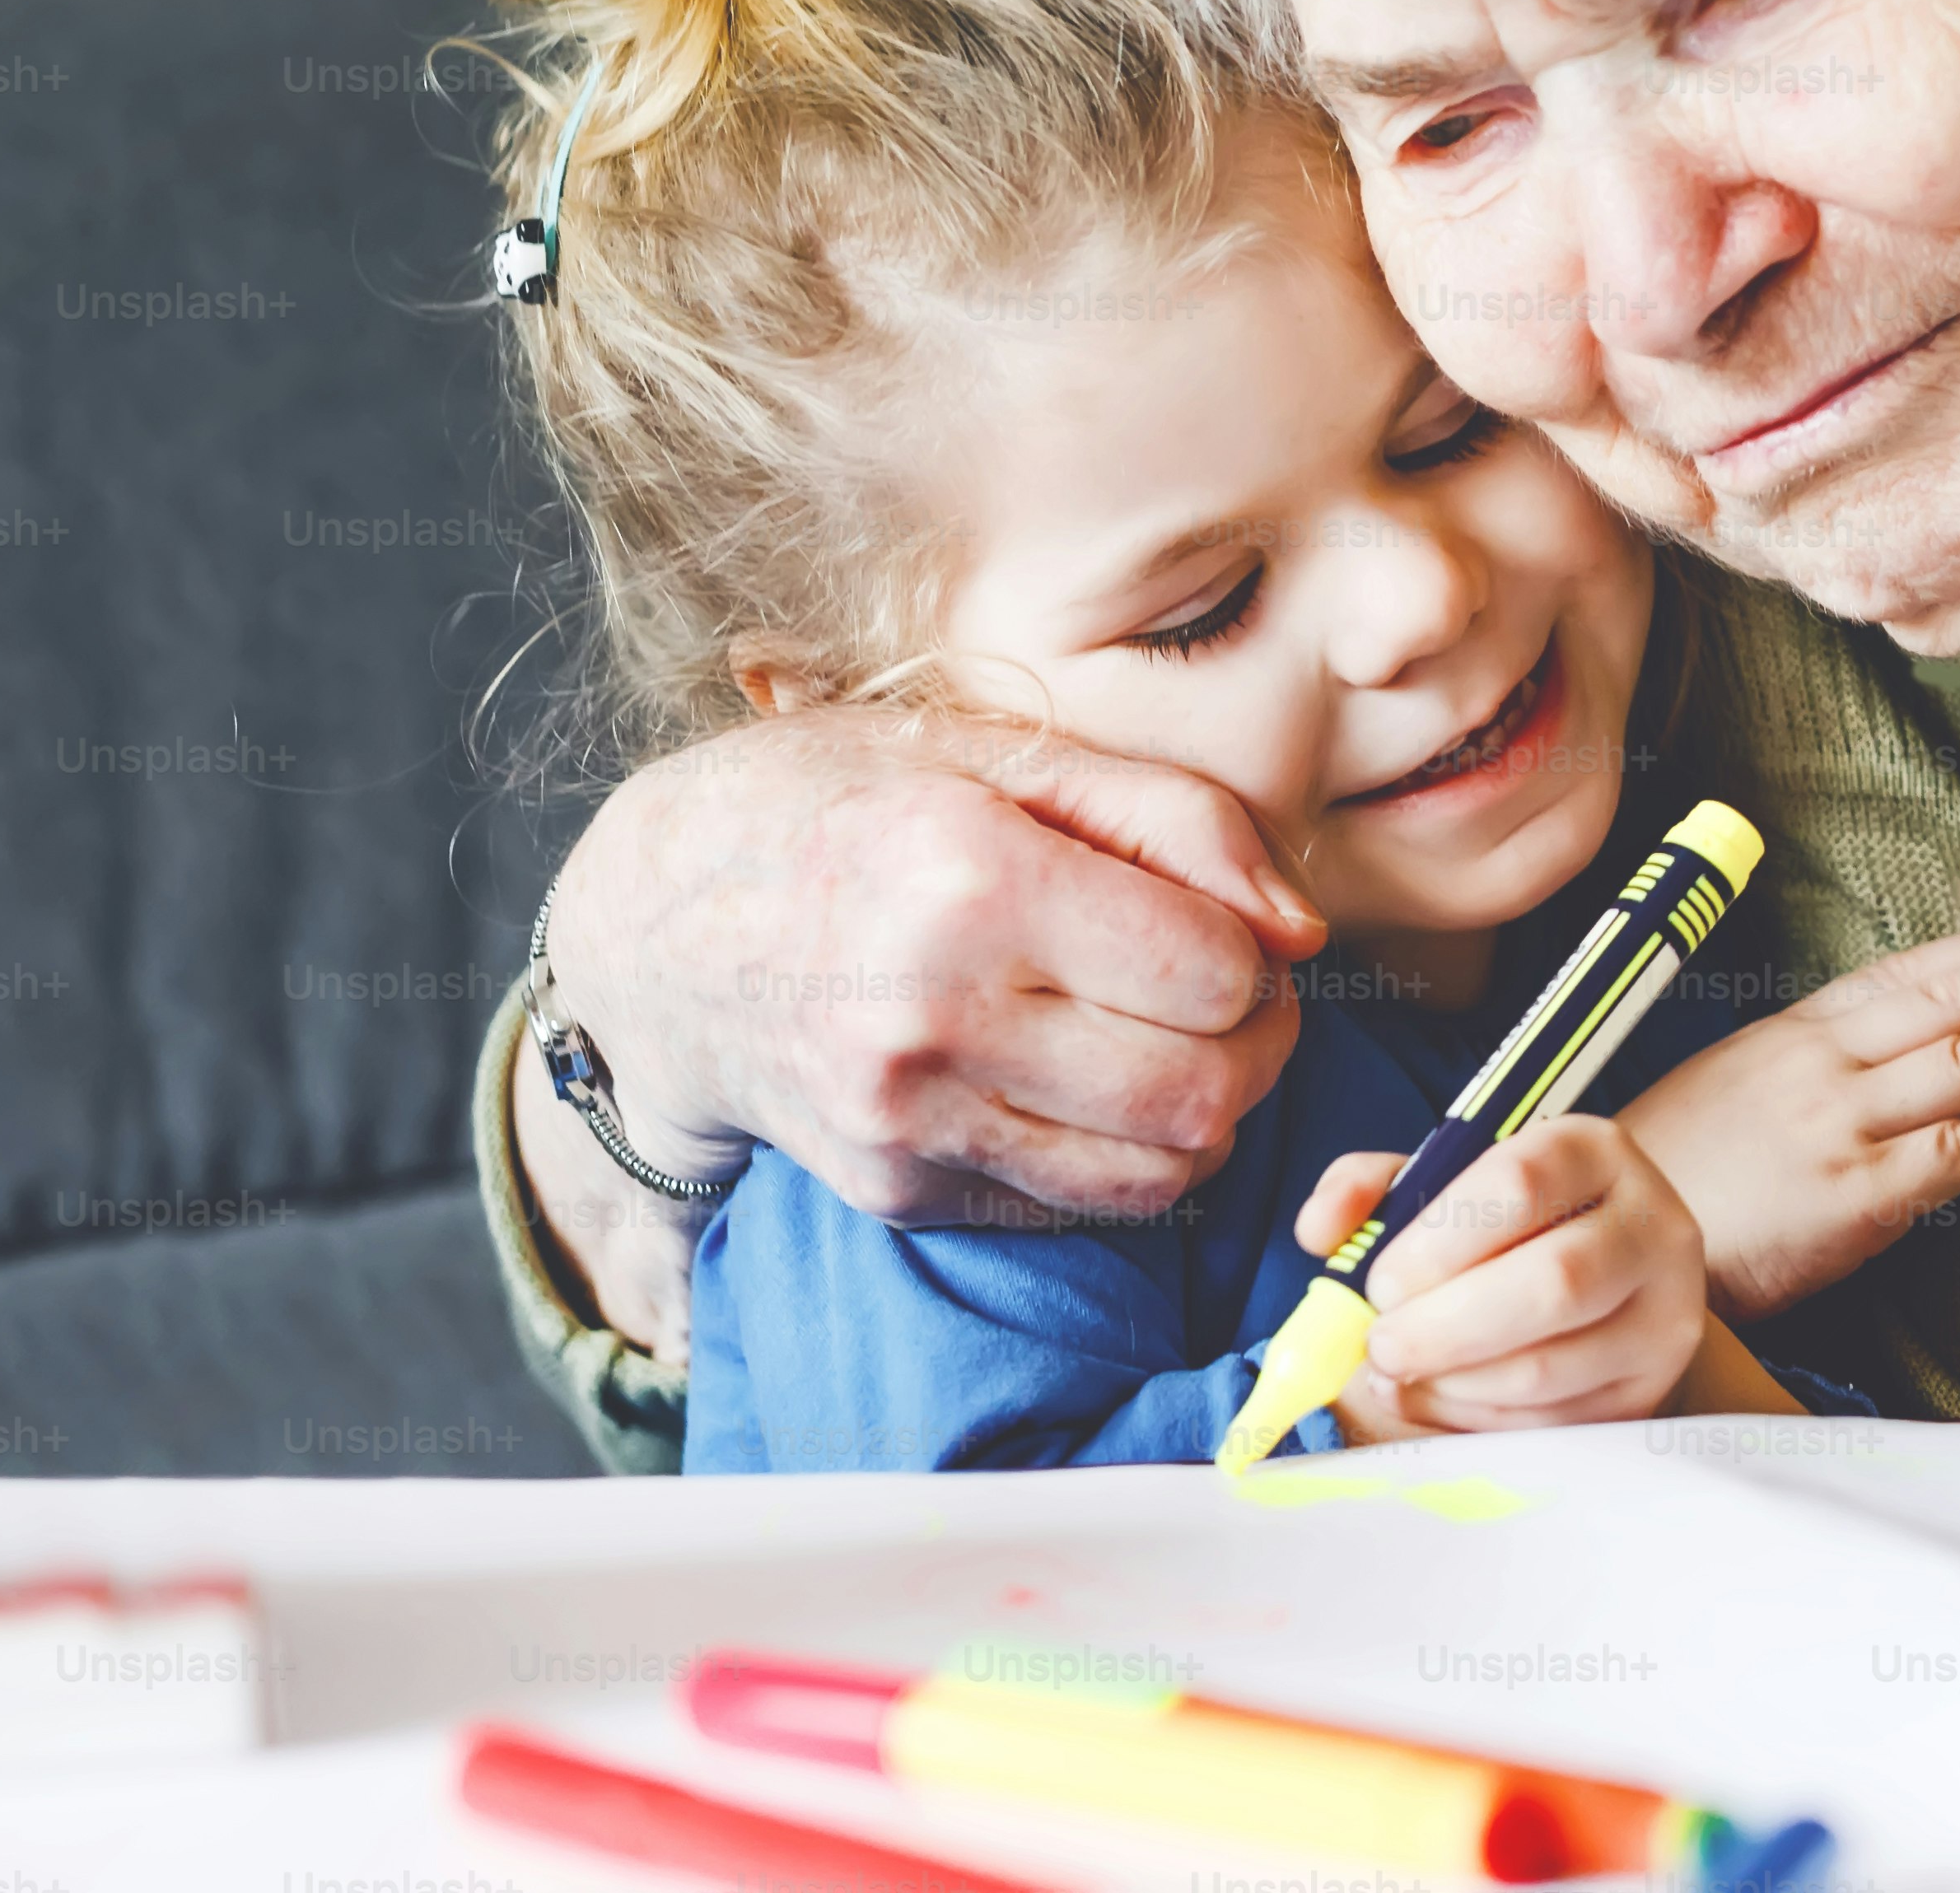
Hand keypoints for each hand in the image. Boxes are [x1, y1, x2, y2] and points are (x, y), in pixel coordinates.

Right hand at [519, 708, 1324, 1351]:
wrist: (657, 924)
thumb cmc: (845, 808)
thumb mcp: (1005, 751)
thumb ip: (1180, 819)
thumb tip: (1302, 933)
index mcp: (969, 881)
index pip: (1213, 974)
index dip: (1255, 952)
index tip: (1225, 922)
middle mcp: (931, 1018)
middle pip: (1203, 1092)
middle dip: (1259, 1045)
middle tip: (1228, 993)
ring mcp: (905, 1123)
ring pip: (1161, 1175)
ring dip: (1210, 1114)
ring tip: (1172, 1039)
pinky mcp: (895, 1191)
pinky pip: (1082, 1207)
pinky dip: (1128, 1158)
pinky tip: (1092, 1083)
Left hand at [1298, 1119, 1709, 1436]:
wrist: (1602, 1274)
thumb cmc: (1503, 1227)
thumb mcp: (1441, 1184)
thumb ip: (1369, 1190)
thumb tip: (1321, 1231)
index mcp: (1594, 1151)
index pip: (1518, 1184)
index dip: (1434, 1242)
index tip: (1380, 1283)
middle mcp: (1653, 1224)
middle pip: (1553, 1284)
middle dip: (1443, 1329)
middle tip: (1381, 1346)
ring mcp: (1665, 1311)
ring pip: (1548, 1367)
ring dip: (1451, 1384)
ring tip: (1404, 1373)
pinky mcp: (1650, 1386)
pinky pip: (1552, 1422)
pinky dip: (1479, 1420)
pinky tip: (1442, 1397)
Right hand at [1616, 918, 1959, 1320]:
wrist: (1606, 1240)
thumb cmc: (1666, 1171)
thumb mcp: (1728, 1083)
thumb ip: (1804, 1059)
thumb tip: (1878, 1046)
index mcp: (1793, 1032)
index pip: (1911, 972)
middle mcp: (1824, 1066)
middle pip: (1958, 1002)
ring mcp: (1843, 1127)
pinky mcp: (1857, 1197)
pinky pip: (1957, 1153)